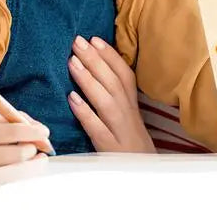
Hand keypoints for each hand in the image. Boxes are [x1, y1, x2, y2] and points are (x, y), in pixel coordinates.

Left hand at [68, 36, 155, 153]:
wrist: (145, 176)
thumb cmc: (130, 145)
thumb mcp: (128, 119)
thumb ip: (116, 98)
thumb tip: (96, 72)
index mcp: (132, 106)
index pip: (124, 75)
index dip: (110, 56)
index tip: (94, 39)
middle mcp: (129, 115)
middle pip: (113, 83)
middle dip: (95, 60)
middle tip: (77, 41)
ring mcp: (120, 131)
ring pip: (106, 101)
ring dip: (89, 80)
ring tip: (72, 62)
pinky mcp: (110, 148)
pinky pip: (97, 128)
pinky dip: (85, 112)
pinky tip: (71, 99)